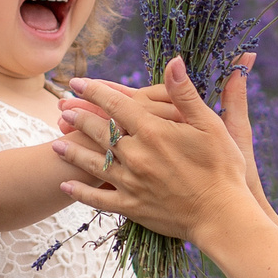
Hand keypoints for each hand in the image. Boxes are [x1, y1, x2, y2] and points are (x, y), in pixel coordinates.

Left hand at [51, 57, 255, 238]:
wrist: (222, 216)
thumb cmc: (222, 167)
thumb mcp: (209, 124)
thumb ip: (185, 93)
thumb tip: (173, 61)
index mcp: (152, 131)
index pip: (115, 105)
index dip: (94, 91)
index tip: (78, 82)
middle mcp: (135, 155)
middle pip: (98, 132)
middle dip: (78, 118)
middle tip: (62, 109)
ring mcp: (130, 183)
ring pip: (92, 164)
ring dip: (72, 151)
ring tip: (55, 142)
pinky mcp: (132, 207)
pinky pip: (99, 199)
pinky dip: (80, 192)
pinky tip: (66, 186)